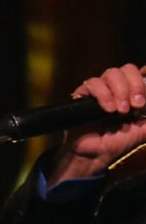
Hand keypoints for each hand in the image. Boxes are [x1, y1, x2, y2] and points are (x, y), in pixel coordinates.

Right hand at [52, 64, 145, 181]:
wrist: (97, 154)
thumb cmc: (119, 141)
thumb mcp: (144, 129)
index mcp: (133, 92)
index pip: (140, 73)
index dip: (144, 74)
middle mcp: (117, 87)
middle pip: (127, 69)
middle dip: (135, 85)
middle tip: (137, 105)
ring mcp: (100, 90)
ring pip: (111, 73)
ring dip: (120, 91)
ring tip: (121, 111)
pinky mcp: (83, 95)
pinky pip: (93, 84)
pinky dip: (104, 95)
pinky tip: (108, 109)